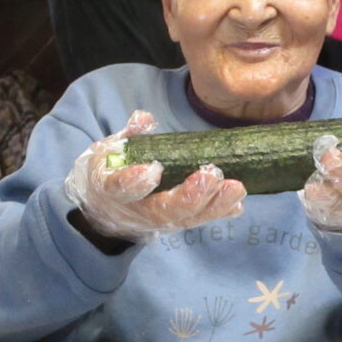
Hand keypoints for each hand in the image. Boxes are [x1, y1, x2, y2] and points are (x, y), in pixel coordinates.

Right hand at [65, 111, 245, 240]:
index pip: (120, 189)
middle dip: (189, 195)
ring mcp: (157, 220)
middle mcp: (135, 210)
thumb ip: (129, 134)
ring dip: (214, 204)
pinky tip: (237, 205)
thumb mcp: (110, 148)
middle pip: (163, 210)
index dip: (135, 182)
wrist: (104, 206)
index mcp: (111, 188)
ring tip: (236, 187)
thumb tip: (143, 119)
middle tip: (211, 174)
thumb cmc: (110, 170)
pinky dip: (219, 213)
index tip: (152, 171)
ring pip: (186, 218)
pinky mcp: (175, 222)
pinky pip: (198, 220)